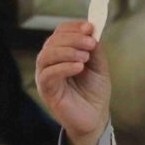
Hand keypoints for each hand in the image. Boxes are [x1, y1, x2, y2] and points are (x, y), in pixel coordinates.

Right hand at [35, 21, 111, 144]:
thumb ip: (95, 49)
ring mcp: (46, 76)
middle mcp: (51, 62)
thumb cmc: (94, 92)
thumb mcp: (98, 66)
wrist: (95, 118)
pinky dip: (63, 67)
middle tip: (91, 43)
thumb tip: (93, 29)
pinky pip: (48, 74)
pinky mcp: (46, 90)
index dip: (74, 27)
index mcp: (62, 53)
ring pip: (46, 55)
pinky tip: (79, 67)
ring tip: (85, 57)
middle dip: (73, 38)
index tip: (90, 27)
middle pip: (53, 41)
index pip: (61, 32)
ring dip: (67, 51)